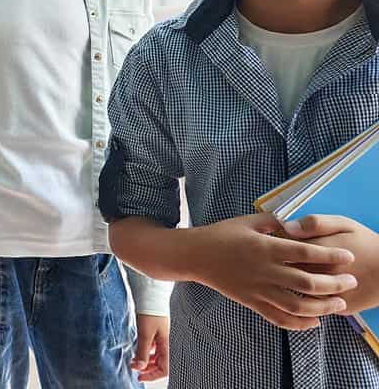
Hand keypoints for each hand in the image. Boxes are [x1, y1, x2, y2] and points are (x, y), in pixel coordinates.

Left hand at [132, 314, 168, 381]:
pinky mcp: (153, 331)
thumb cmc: (151, 311)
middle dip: (147, 369)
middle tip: (134, 368)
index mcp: (164, 345)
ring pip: (154, 356)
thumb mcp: (145, 333)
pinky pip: (150, 347)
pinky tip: (135, 349)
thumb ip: (142, 351)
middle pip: (159, 365)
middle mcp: (162, 343)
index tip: (139, 376)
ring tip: (133, 360)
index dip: (152, 376)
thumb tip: (139, 367)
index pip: (164, 369)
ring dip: (144, 361)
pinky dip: (143, 351)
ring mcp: (158, 337)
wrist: (151, 295)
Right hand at [186, 213, 356, 329]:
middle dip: (334, 284)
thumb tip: (298, 224)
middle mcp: (264, 271)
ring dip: (322, 307)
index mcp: (265, 248)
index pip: (306, 253)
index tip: (348, 257)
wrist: (195, 255)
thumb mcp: (247, 221)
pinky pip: (278, 318)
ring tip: (338, 304)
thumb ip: (274, 222)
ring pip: (297, 305)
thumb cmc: (221, 234)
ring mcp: (258, 289)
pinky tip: (314, 322)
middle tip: (350, 282)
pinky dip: (299, 324)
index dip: (330, 255)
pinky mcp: (251, 302)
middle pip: (307, 282)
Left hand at [285, 214, 378, 314]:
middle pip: (289, 273)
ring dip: (294, 287)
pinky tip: (310, 290)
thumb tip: (288, 227)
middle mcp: (324, 274)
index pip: (285, 250)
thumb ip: (315, 223)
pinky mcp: (342, 308)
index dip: (279, 248)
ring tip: (295, 277)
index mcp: (320, 251)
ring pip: (300, 293)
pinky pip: (316, 307)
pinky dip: (310, 300)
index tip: (280, 246)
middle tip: (284, 263)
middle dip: (283, 268)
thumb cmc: (367, 243)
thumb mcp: (343, 224)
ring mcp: (332, 294)